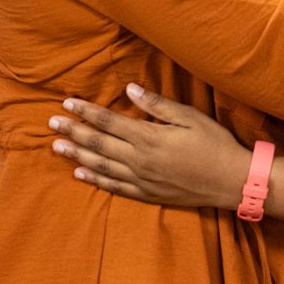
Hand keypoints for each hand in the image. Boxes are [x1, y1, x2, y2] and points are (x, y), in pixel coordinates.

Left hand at [50, 84, 252, 208]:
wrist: (232, 181)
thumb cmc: (215, 144)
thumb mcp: (189, 117)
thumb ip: (157, 105)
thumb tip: (130, 89)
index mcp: (149, 137)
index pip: (109, 121)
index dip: (86, 111)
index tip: (67, 103)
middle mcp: (139, 160)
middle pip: (98, 143)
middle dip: (73, 131)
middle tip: (51, 122)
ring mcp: (142, 179)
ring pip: (100, 165)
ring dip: (76, 154)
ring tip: (56, 146)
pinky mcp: (147, 194)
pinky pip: (114, 187)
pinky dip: (95, 179)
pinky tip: (80, 173)